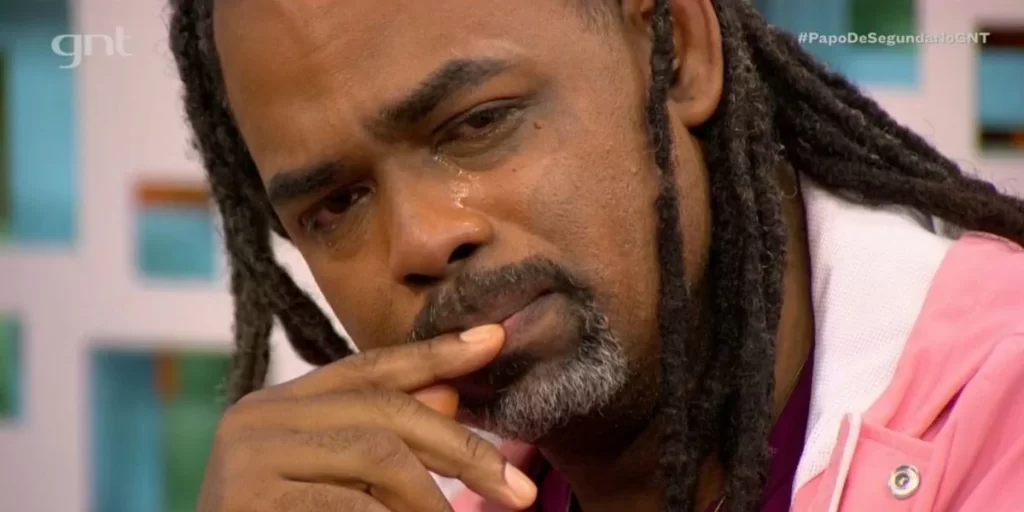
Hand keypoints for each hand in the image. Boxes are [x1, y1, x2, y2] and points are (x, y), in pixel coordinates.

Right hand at [198, 324, 537, 510]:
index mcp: (278, 405)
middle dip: (462, 449)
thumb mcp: (336, 482)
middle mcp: (257, 417)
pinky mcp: (250, 499)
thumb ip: (383, 440)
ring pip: (379, 454)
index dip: (436, 353)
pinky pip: (353, 505)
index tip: (495, 338)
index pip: (370, 368)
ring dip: (432, 499)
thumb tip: (449, 397)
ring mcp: (249, 456)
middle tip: (518, 491)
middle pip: (386, 410)